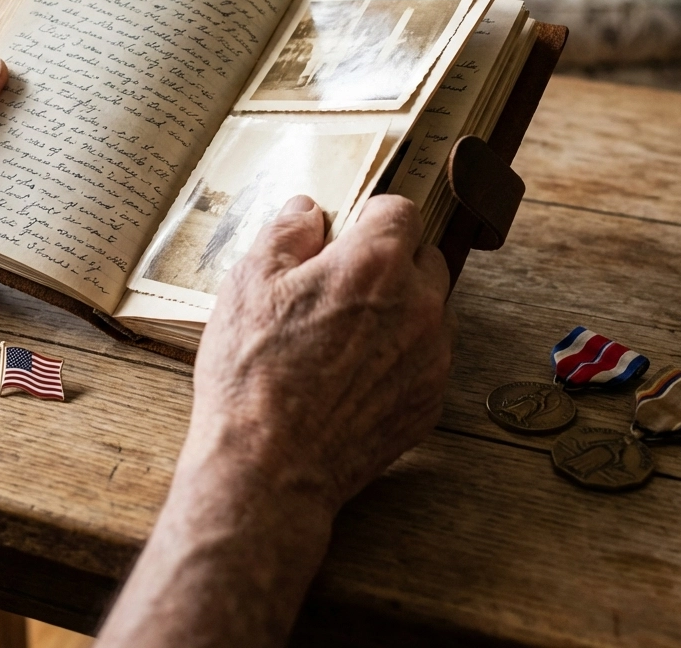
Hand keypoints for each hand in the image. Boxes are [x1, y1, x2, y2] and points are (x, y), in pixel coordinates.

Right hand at [189, 192, 452, 515]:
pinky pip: (427, 358)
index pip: (401, 210)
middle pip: (426, 257)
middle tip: (343, 283)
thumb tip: (306, 210)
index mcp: (376, 264)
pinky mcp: (430, 401)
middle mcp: (419, 305)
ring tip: (347, 333)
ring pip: (432, 309)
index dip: (370, 215)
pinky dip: (402, 356)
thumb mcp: (248, 283)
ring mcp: (432, 357)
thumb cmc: (253, 373)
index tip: (348, 232)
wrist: (269, 469)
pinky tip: (354, 374)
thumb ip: (285, 233)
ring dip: (403, 308)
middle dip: (392, 260)